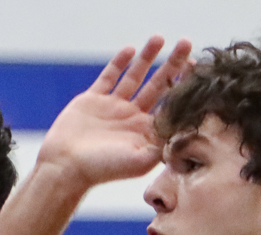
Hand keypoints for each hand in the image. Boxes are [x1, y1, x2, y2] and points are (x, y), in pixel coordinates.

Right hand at [36, 37, 192, 187]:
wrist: (65, 167)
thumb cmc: (102, 169)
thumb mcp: (140, 161)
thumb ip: (162, 145)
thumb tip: (186, 130)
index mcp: (147, 132)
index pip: (171, 103)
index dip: (184, 84)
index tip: (196, 66)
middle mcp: (133, 118)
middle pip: (158, 85)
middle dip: (173, 64)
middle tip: (186, 43)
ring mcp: (114, 108)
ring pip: (135, 76)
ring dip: (147, 57)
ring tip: (159, 38)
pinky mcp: (93, 100)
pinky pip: (109, 77)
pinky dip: (119, 63)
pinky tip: (130, 49)